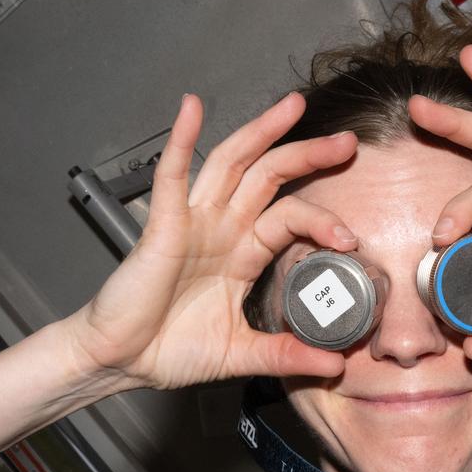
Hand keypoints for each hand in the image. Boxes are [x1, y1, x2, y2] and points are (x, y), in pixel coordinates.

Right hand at [71, 94, 360, 389]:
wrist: (120, 363)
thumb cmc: (168, 351)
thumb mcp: (241, 355)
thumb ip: (287, 355)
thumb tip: (335, 365)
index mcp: (241, 253)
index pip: (290, 217)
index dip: (322, 220)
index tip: (351, 240)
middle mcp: (220, 229)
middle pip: (269, 176)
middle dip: (307, 154)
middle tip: (346, 142)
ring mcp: (192, 222)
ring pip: (231, 163)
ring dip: (261, 132)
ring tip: (292, 106)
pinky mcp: (161, 226)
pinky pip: (170, 176)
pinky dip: (180, 139)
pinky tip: (192, 108)